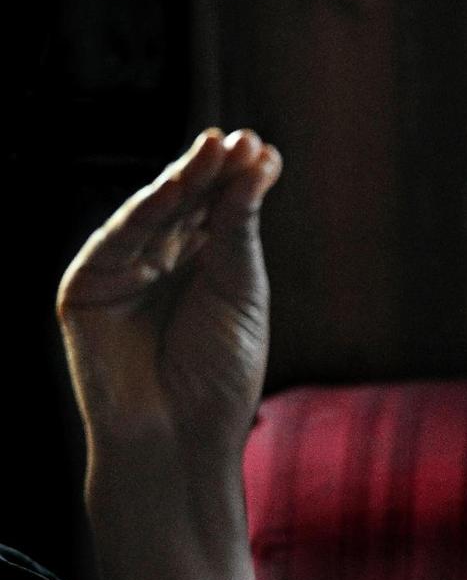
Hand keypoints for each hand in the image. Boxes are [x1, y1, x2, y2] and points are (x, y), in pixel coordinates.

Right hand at [57, 128, 281, 475]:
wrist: (180, 439)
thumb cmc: (220, 377)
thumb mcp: (241, 292)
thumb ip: (238, 229)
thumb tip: (256, 159)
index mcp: (203, 268)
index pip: (220, 211)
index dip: (240, 181)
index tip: (267, 152)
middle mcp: (161, 264)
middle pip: (188, 205)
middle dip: (215, 172)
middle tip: (243, 141)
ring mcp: (121, 272)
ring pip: (154, 213)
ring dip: (185, 179)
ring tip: (217, 148)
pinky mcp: (87, 286)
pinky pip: (118, 238)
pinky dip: (146, 208)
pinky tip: (177, 183)